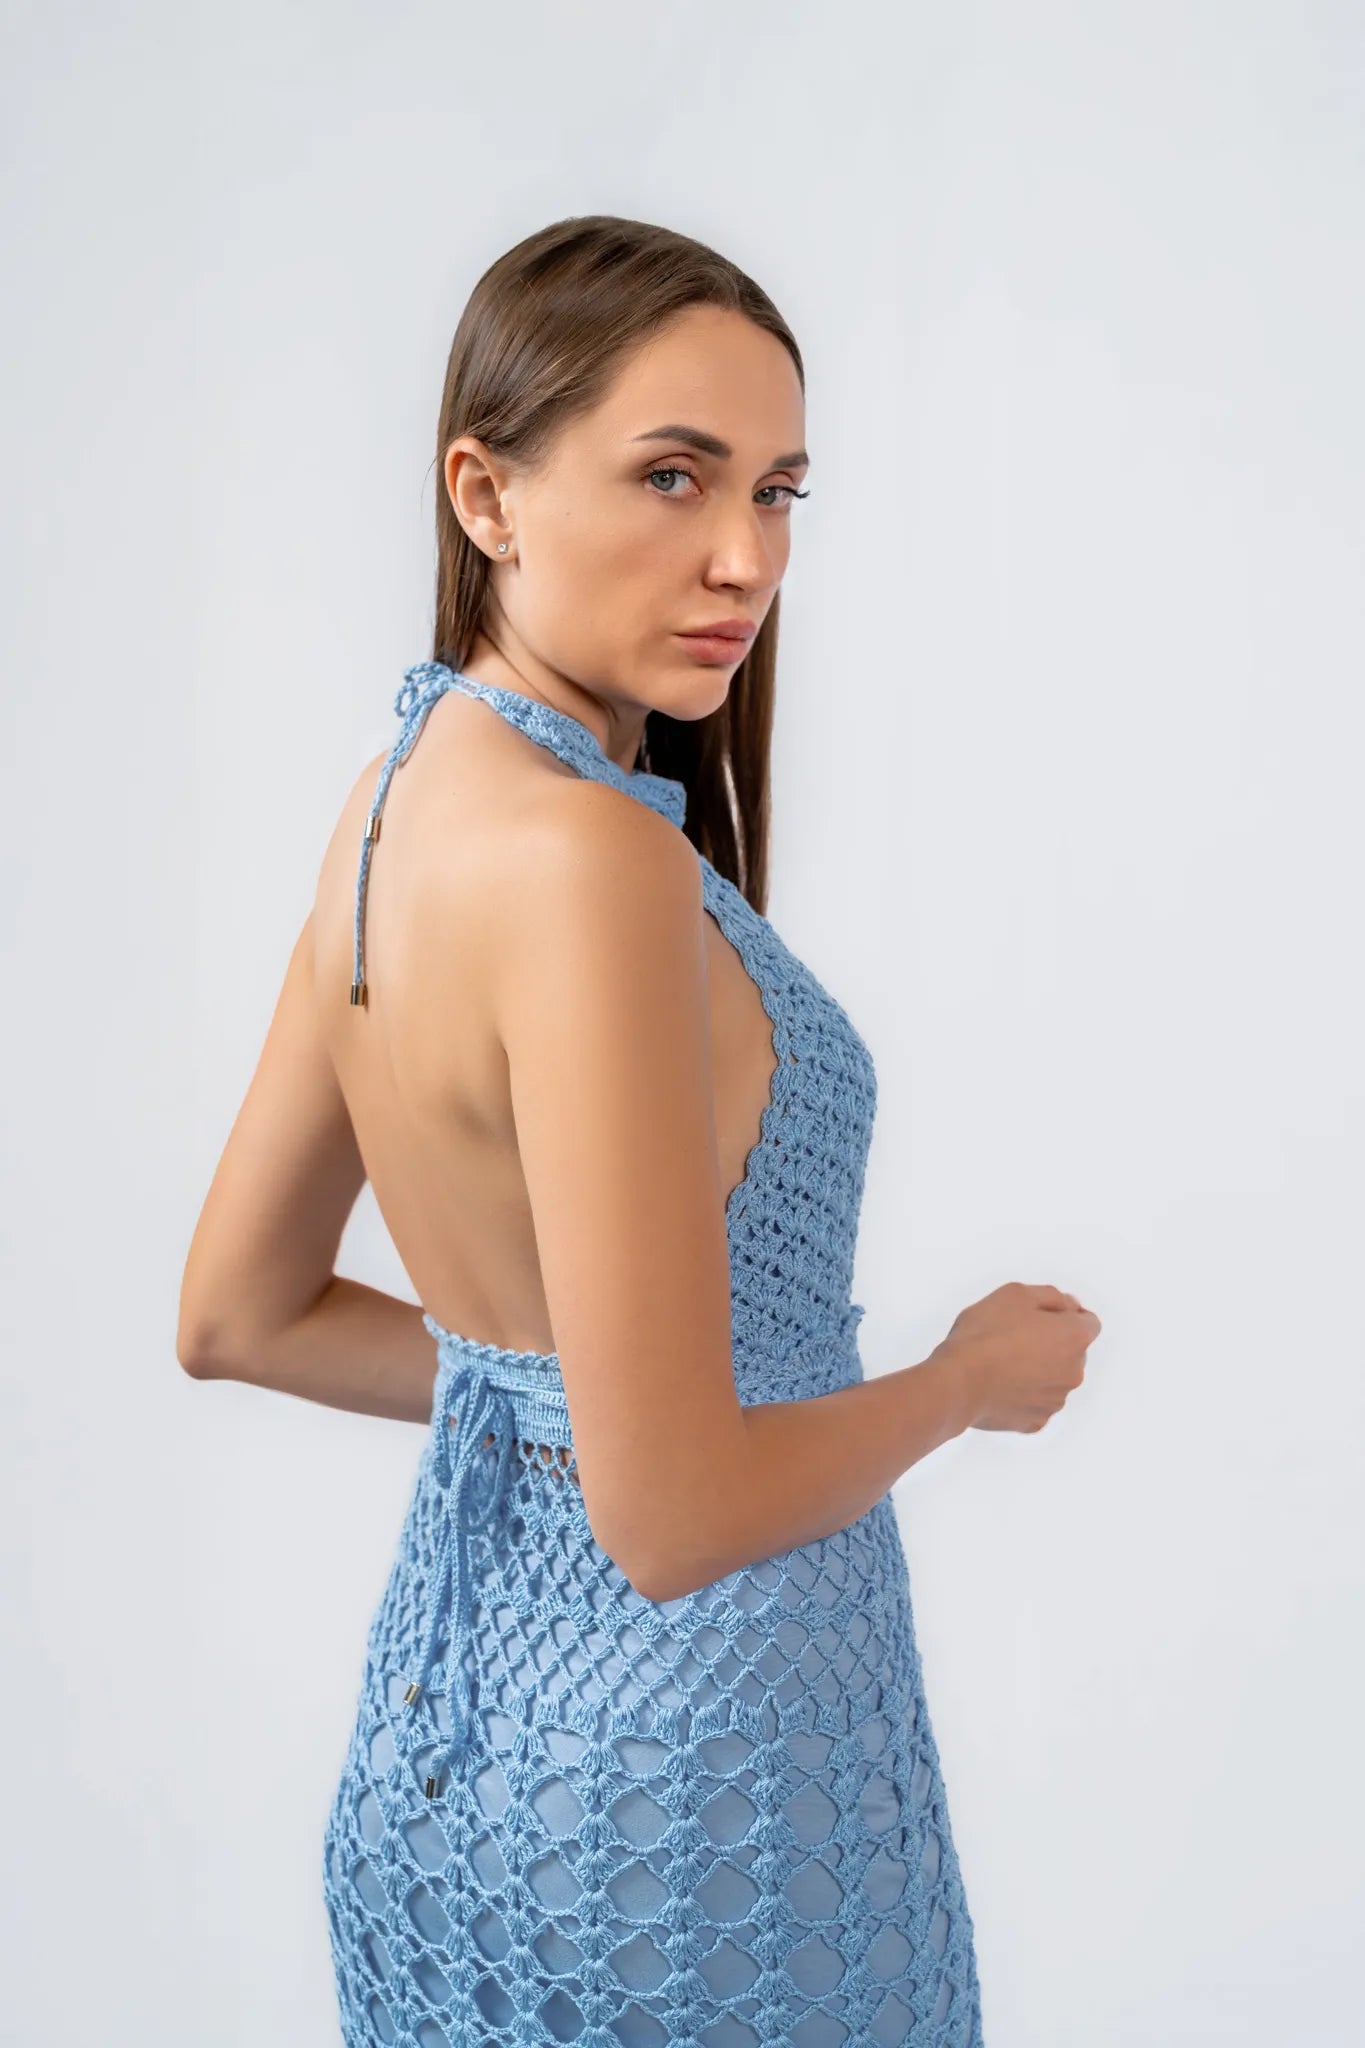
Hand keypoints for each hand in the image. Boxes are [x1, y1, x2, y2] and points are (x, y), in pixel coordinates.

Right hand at [932, 1282, 1101, 1433]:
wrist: (958, 1382)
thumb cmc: (984, 1334)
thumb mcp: (1016, 1293)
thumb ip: (1051, 1296)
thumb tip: (1068, 1306)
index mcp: (1074, 1338)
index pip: (1089, 1323)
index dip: (1066, 1315)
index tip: (1041, 1316)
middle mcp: (1074, 1372)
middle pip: (1073, 1353)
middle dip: (1053, 1343)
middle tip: (1015, 1336)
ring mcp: (1055, 1401)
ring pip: (1055, 1379)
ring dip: (1039, 1370)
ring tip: (1003, 1362)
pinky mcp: (1035, 1422)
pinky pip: (1036, 1403)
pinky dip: (1024, 1395)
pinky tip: (1001, 1385)